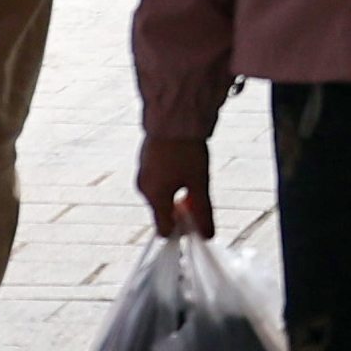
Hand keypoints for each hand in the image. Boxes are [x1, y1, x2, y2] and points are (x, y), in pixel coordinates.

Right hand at [138, 116, 214, 237]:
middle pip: (163, 211)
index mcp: (155, 197)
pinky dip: (169, 179)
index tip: (195, 223)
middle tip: (198, 191)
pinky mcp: (144, 160)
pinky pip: (156, 179)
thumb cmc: (186, 149)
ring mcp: (142, 173)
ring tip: (191, 173)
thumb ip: (203, 211)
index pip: (164, 229)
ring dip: (176, 192)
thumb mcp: (200, 182)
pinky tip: (182, 164)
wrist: (174, 115)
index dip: (181, 229)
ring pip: (160, 194)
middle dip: (180, 208)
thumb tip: (208, 234)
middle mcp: (143, 188)